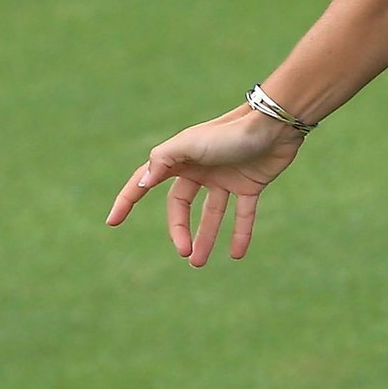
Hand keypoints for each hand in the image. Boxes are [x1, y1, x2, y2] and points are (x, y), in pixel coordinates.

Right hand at [106, 107, 305, 265]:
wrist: (275, 125)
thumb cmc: (229, 132)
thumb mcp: (189, 143)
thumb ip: (163, 161)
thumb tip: (141, 183)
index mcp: (180, 158)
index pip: (146, 182)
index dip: (128, 200)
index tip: (112, 222)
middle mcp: (201, 169)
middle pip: (181, 206)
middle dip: (180, 230)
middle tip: (184, 254)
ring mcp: (226, 178)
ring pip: (211, 214)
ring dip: (206, 237)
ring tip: (198, 263)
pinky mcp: (250, 184)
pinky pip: (243, 214)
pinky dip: (240, 233)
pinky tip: (236, 254)